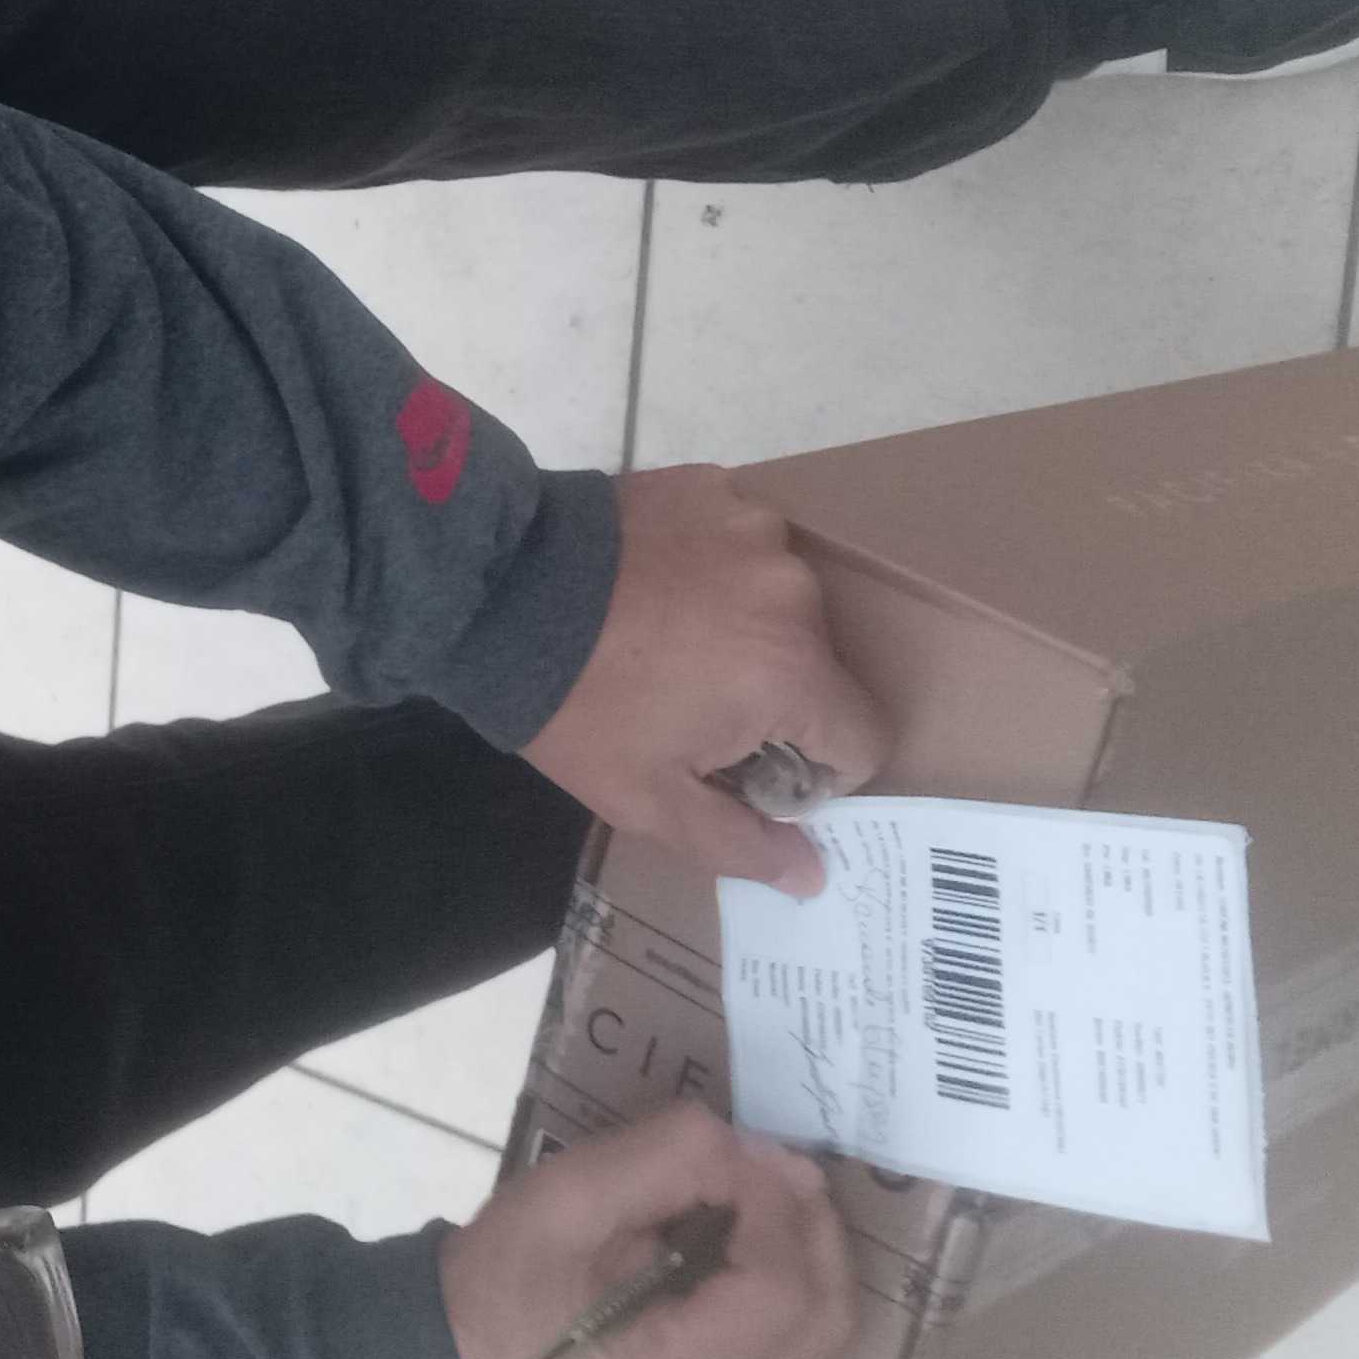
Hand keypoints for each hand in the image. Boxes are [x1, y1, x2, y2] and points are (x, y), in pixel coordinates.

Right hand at [438, 1103, 859, 1358]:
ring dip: (807, 1248)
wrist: (476, 1340)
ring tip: (753, 1199)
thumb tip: (763, 1157)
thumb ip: (670, 1156)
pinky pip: (811, 1349)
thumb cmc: (512, 1269)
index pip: (779, 1290)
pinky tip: (752, 1249)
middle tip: (760, 1162)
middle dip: (805, 1220)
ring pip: (831, 1331)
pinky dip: (797, 1283)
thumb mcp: (569, 1192)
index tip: (734, 1155)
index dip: (774, 1206)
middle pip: (826, 1315)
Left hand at [527, 465, 889, 896]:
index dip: (816, 769)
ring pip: (781, 601)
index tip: (752, 767)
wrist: (496, 593)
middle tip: (687, 701)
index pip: (863, 738)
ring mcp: (754, 526)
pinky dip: (711, 566)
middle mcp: (794, 591)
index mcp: (793, 672)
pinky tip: (651, 583)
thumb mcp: (650, 800)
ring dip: (743, 624)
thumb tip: (812, 872)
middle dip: (771, 695)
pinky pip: (741, 542)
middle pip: (820, 668)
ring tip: (662, 636)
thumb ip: (741, 843)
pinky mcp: (714, 485)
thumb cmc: (578, 709)